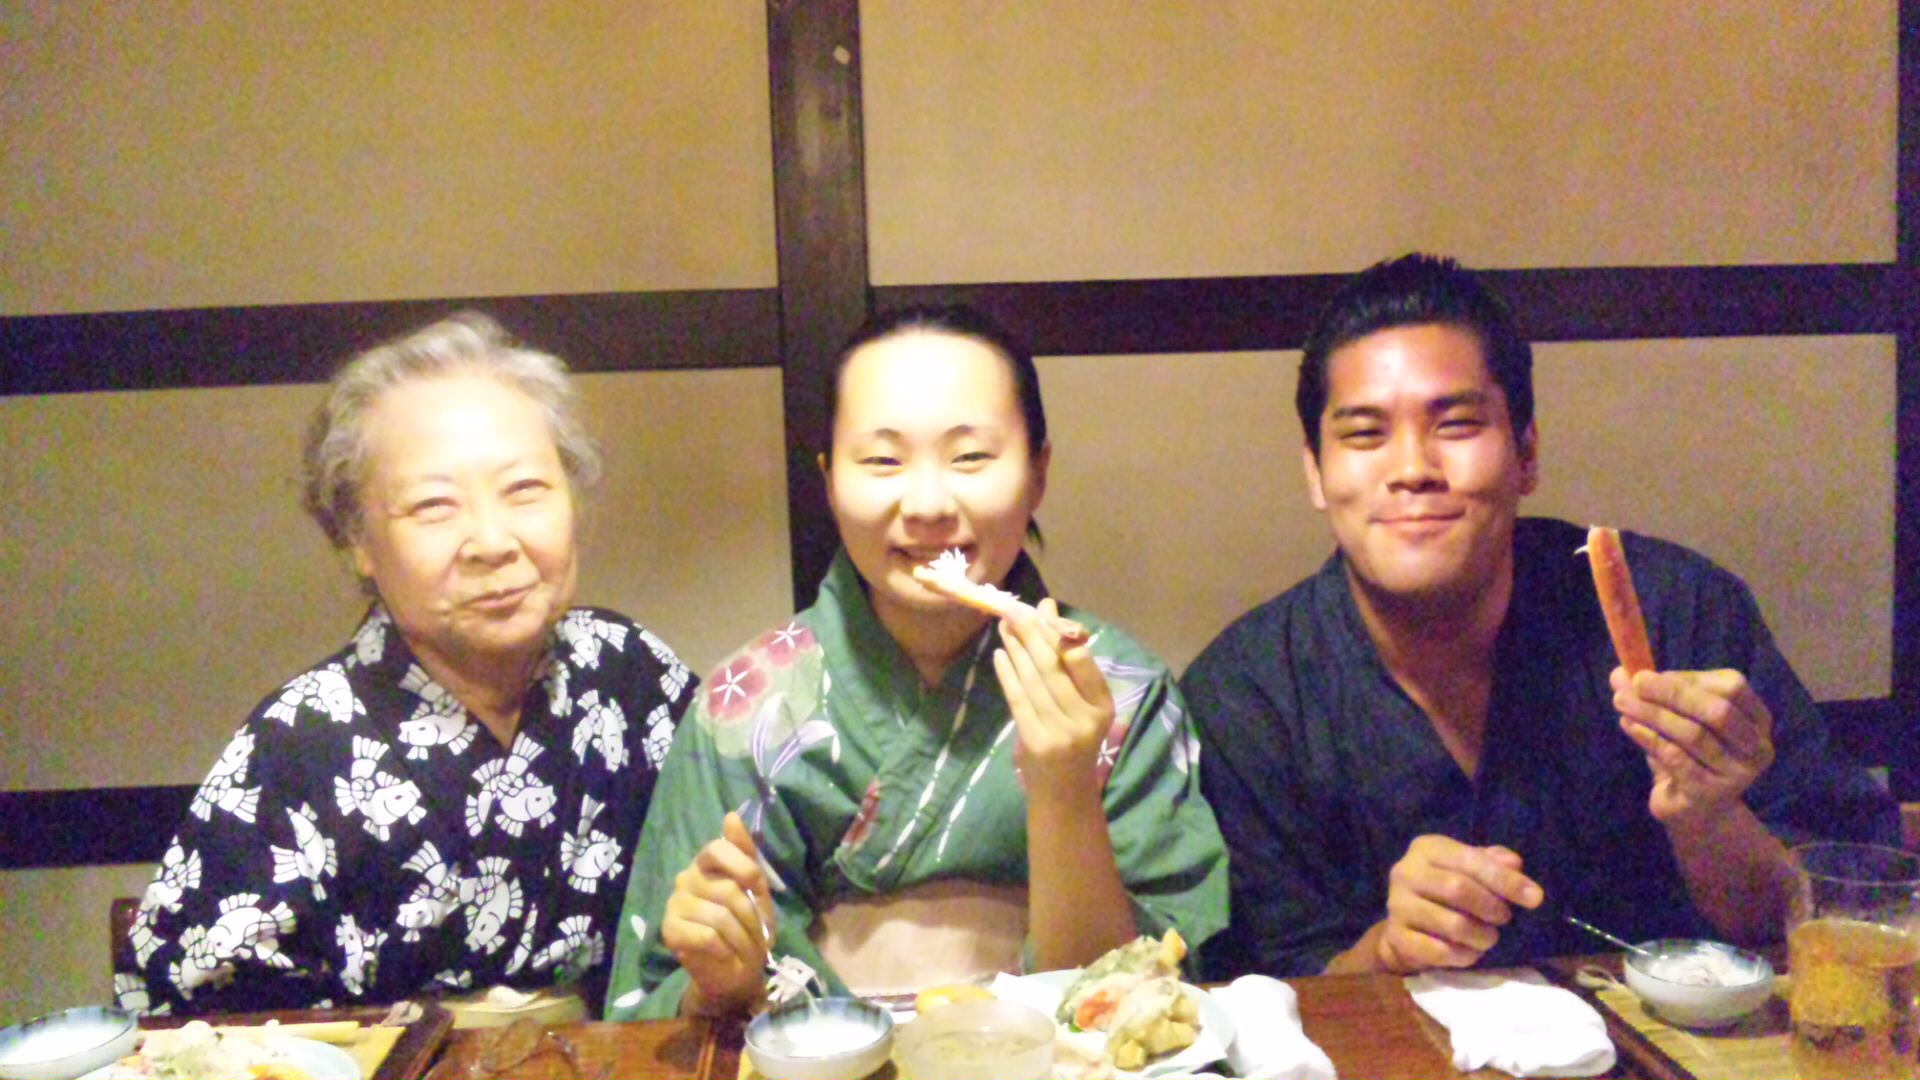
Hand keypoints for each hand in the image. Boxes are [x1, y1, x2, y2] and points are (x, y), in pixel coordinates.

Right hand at [660, 812, 771, 1015]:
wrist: (734, 971)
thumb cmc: (747, 926)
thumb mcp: (756, 890)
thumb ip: (745, 853)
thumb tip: (731, 816)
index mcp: (706, 865)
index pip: (717, 849)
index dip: (743, 867)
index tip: (758, 887)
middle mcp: (686, 878)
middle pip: (727, 889)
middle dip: (751, 916)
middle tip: (758, 934)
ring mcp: (674, 904)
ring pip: (720, 916)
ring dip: (742, 937)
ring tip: (745, 948)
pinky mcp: (670, 931)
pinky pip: (707, 936)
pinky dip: (726, 949)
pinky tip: (725, 954)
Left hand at [992, 598, 1115, 795]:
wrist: (1064, 793)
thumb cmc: (1074, 741)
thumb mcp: (1084, 707)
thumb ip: (1070, 666)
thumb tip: (1048, 612)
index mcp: (1104, 706)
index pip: (1082, 660)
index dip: (1059, 631)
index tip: (1043, 610)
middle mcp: (1086, 719)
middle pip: (1053, 665)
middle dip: (1031, 633)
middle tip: (1013, 609)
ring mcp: (1061, 732)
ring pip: (1033, 679)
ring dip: (1016, 648)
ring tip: (1004, 627)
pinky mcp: (1036, 742)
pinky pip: (1018, 699)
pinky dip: (1007, 673)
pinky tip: (1000, 654)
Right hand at [1374, 835, 1543, 972]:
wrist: (1405, 925)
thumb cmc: (1445, 891)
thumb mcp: (1468, 869)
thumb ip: (1492, 863)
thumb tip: (1515, 864)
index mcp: (1426, 849)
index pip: (1471, 860)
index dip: (1506, 880)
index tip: (1535, 898)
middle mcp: (1405, 872)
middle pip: (1458, 889)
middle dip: (1492, 907)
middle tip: (1505, 918)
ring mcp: (1397, 905)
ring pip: (1452, 924)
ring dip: (1481, 935)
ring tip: (1489, 937)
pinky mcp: (1396, 937)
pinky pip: (1440, 951)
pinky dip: (1464, 956)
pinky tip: (1470, 952)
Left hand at [1611, 667, 1774, 824]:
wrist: (1695, 811)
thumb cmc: (1689, 756)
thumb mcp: (1675, 720)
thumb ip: (1652, 695)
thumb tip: (1619, 672)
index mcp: (1757, 719)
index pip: (1732, 687)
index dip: (1689, 678)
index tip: (1649, 675)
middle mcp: (1756, 746)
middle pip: (1718, 711)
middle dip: (1671, 693)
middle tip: (1634, 685)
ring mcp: (1737, 773)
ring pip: (1695, 735)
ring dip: (1653, 714)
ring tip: (1622, 702)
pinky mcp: (1711, 793)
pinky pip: (1677, 758)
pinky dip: (1649, 738)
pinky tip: (1629, 726)